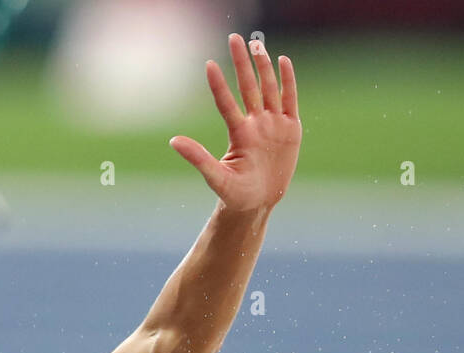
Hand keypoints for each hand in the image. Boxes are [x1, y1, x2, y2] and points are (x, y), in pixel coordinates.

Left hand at [170, 34, 300, 212]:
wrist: (259, 203)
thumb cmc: (235, 194)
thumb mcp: (216, 178)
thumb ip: (198, 158)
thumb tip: (173, 141)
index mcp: (238, 134)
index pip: (226, 103)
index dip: (218, 85)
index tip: (208, 64)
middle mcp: (255, 124)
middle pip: (248, 87)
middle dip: (241, 63)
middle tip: (234, 38)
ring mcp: (273, 124)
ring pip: (268, 88)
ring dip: (263, 66)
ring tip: (257, 45)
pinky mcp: (290, 128)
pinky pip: (290, 99)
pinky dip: (287, 81)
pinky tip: (283, 61)